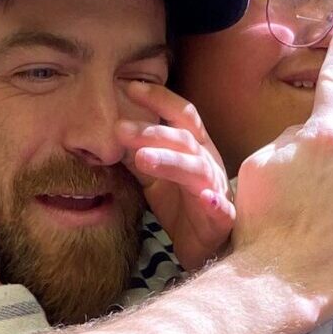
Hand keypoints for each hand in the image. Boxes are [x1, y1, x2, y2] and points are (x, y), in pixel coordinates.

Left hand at [116, 82, 235, 272]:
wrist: (203, 246)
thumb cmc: (181, 205)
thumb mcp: (154, 177)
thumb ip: (138, 155)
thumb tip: (110, 134)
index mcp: (195, 148)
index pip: (180, 115)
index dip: (159, 98)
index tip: (128, 87)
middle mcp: (208, 162)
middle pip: (184, 139)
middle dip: (152, 132)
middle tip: (119, 129)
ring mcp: (216, 190)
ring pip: (197, 170)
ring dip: (172, 162)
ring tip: (143, 159)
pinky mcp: (222, 219)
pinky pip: (221, 209)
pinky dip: (215, 203)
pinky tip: (206, 199)